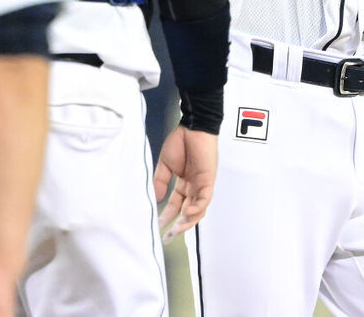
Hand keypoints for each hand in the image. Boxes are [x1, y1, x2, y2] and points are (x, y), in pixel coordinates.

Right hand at [152, 125, 217, 243]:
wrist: (193, 127)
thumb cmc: (180, 142)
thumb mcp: (165, 165)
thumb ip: (160, 182)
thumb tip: (155, 199)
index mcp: (183, 184)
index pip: (175, 205)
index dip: (167, 217)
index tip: (158, 228)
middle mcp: (193, 187)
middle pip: (187, 212)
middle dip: (178, 226)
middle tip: (168, 237)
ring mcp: (202, 184)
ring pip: (198, 209)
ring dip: (187, 221)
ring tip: (176, 229)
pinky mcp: (208, 180)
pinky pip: (204, 198)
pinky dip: (196, 207)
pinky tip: (186, 212)